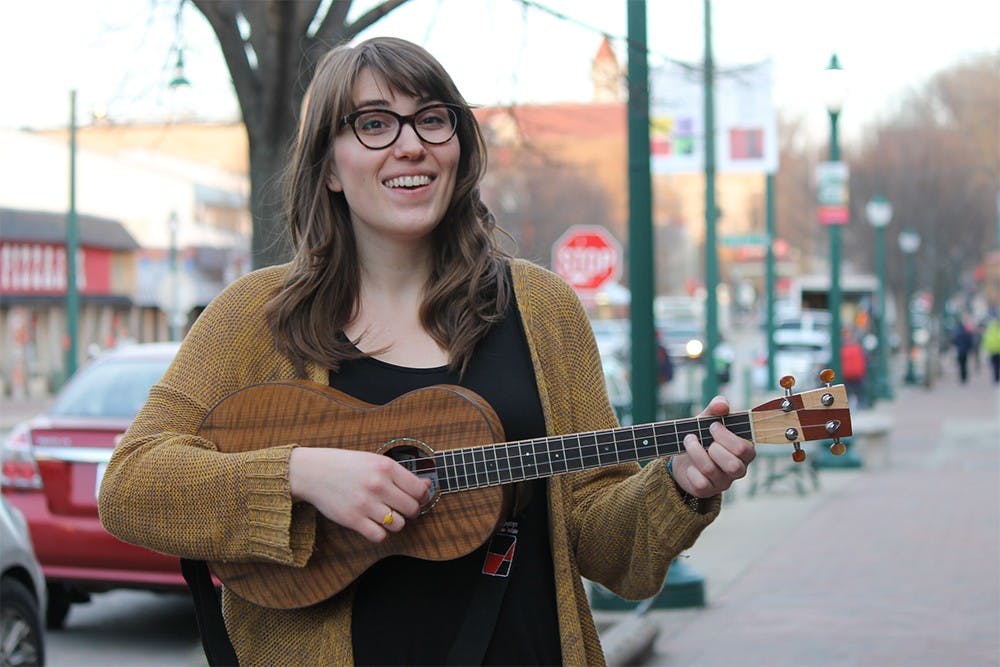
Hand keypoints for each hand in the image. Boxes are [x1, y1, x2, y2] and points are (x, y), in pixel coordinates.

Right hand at [289, 447, 431, 542]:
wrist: (313, 471)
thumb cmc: (347, 465)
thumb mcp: (375, 461)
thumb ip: (400, 474)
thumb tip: (427, 487)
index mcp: (386, 467)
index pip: (419, 490)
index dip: (421, 497)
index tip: (415, 498)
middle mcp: (378, 484)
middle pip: (412, 509)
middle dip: (410, 511)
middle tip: (400, 508)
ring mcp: (365, 503)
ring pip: (398, 524)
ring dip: (395, 522)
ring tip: (385, 514)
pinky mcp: (352, 519)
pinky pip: (379, 536)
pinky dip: (380, 533)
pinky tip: (373, 523)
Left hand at [670, 395, 754, 497]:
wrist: (683, 456)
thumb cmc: (702, 436)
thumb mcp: (707, 419)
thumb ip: (716, 408)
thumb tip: (721, 404)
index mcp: (745, 451)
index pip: (744, 449)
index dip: (726, 437)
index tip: (712, 426)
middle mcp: (738, 469)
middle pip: (733, 465)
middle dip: (714, 448)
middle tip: (702, 437)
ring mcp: (723, 482)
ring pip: (712, 471)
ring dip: (696, 452)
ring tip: (688, 441)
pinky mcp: (707, 490)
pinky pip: (700, 483)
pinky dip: (690, 470)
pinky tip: (689, 464)